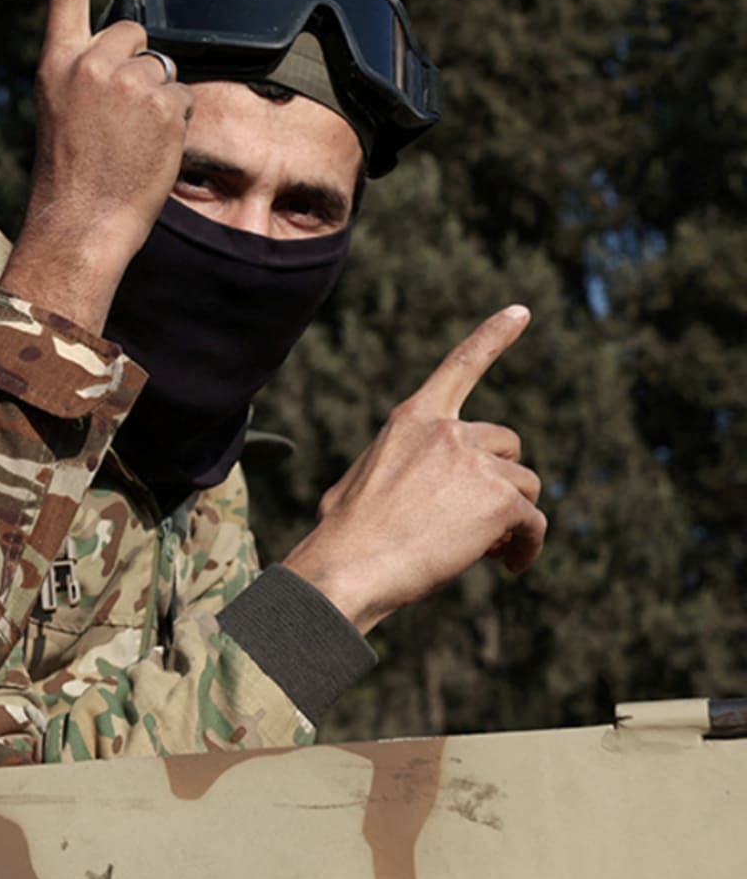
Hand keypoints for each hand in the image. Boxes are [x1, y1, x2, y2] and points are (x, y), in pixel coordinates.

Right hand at [0, 0, 194, 328]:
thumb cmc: (71, 177)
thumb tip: (140, 58)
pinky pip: (183, 97)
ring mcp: (127, 80)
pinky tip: (150, 151)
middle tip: (120, 122)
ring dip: (157, 101)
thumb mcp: (63, 113)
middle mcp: (89, 63)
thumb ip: (90, 77)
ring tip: (131, 143)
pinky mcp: (163, 101)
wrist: (80, 222)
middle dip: (139, 68)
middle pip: (136, 35)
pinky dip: (175, 124)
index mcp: (56, 64)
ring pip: (163, 69)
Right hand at [283, 306, 546, 634]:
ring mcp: (476, 463)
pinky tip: (508, 567)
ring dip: (513, 519)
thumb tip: (419, 492)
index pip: (460, 366)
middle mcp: (447, 431)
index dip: (493, 336)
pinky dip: (527, 547)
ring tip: (488, 551)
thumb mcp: (362, 480)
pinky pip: (534, 523)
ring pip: (524, 488)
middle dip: (500, 480)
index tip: (522, 311)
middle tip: (483, 523)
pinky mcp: (500, 499)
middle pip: (506, 446)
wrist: (349, 565)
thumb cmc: (344, 533)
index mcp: (411, 419)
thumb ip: (402, 467)